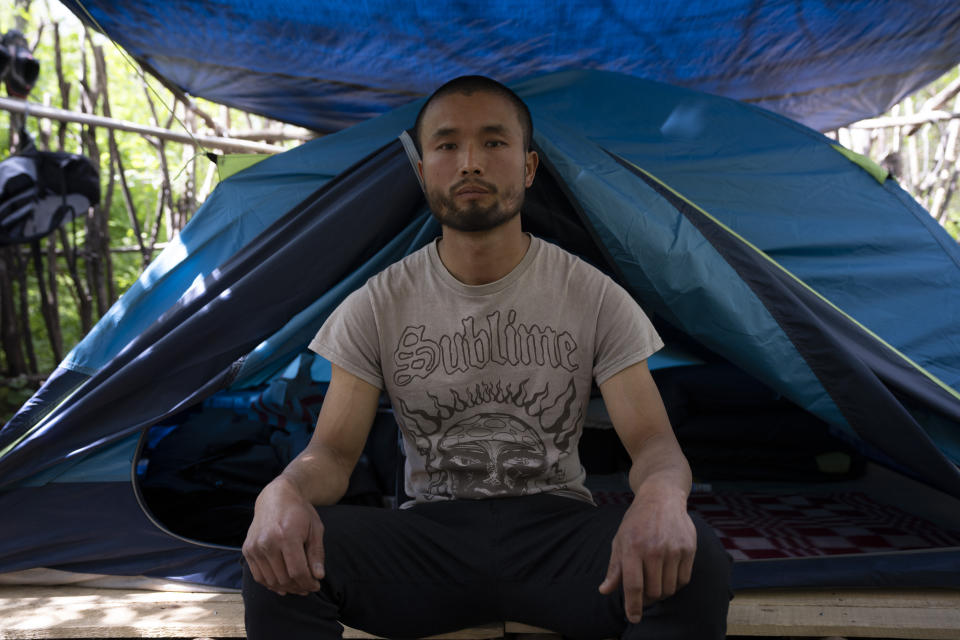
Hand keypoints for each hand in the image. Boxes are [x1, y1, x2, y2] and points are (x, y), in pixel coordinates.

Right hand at [242, 475, 325, 595]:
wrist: (276, 497)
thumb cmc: (300, 512)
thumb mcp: (315, 528)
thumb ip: (316, 553)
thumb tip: (318, 577)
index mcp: (287, 535)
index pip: (297, 571)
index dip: (308, 583)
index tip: (316, 586)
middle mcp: (267, 542)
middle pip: (284, 578)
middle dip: (299, 587)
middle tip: (308, 588)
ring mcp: (255, 547)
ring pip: (270, 580)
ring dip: (286, 588)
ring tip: (298, 587)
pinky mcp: (247, 550)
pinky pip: (258, 576)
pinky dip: (270, 584)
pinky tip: (282, 585)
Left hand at [598, 487, 695, 622]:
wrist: (662, 498)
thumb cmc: (637, 521)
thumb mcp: (620, 540)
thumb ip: (614, 568)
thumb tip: (605, 590)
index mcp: (633, 547)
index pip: (633, 585)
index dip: (633, 606)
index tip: (633, 617)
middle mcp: (654, 549)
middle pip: (653, 591)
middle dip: (647, 599)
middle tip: (644, 594)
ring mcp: (673, 549)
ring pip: (669, 588)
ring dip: (661, 592)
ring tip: (655, 583)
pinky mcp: (689, 548)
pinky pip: (683, 580)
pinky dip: (675, 584)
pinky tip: (668, 575)